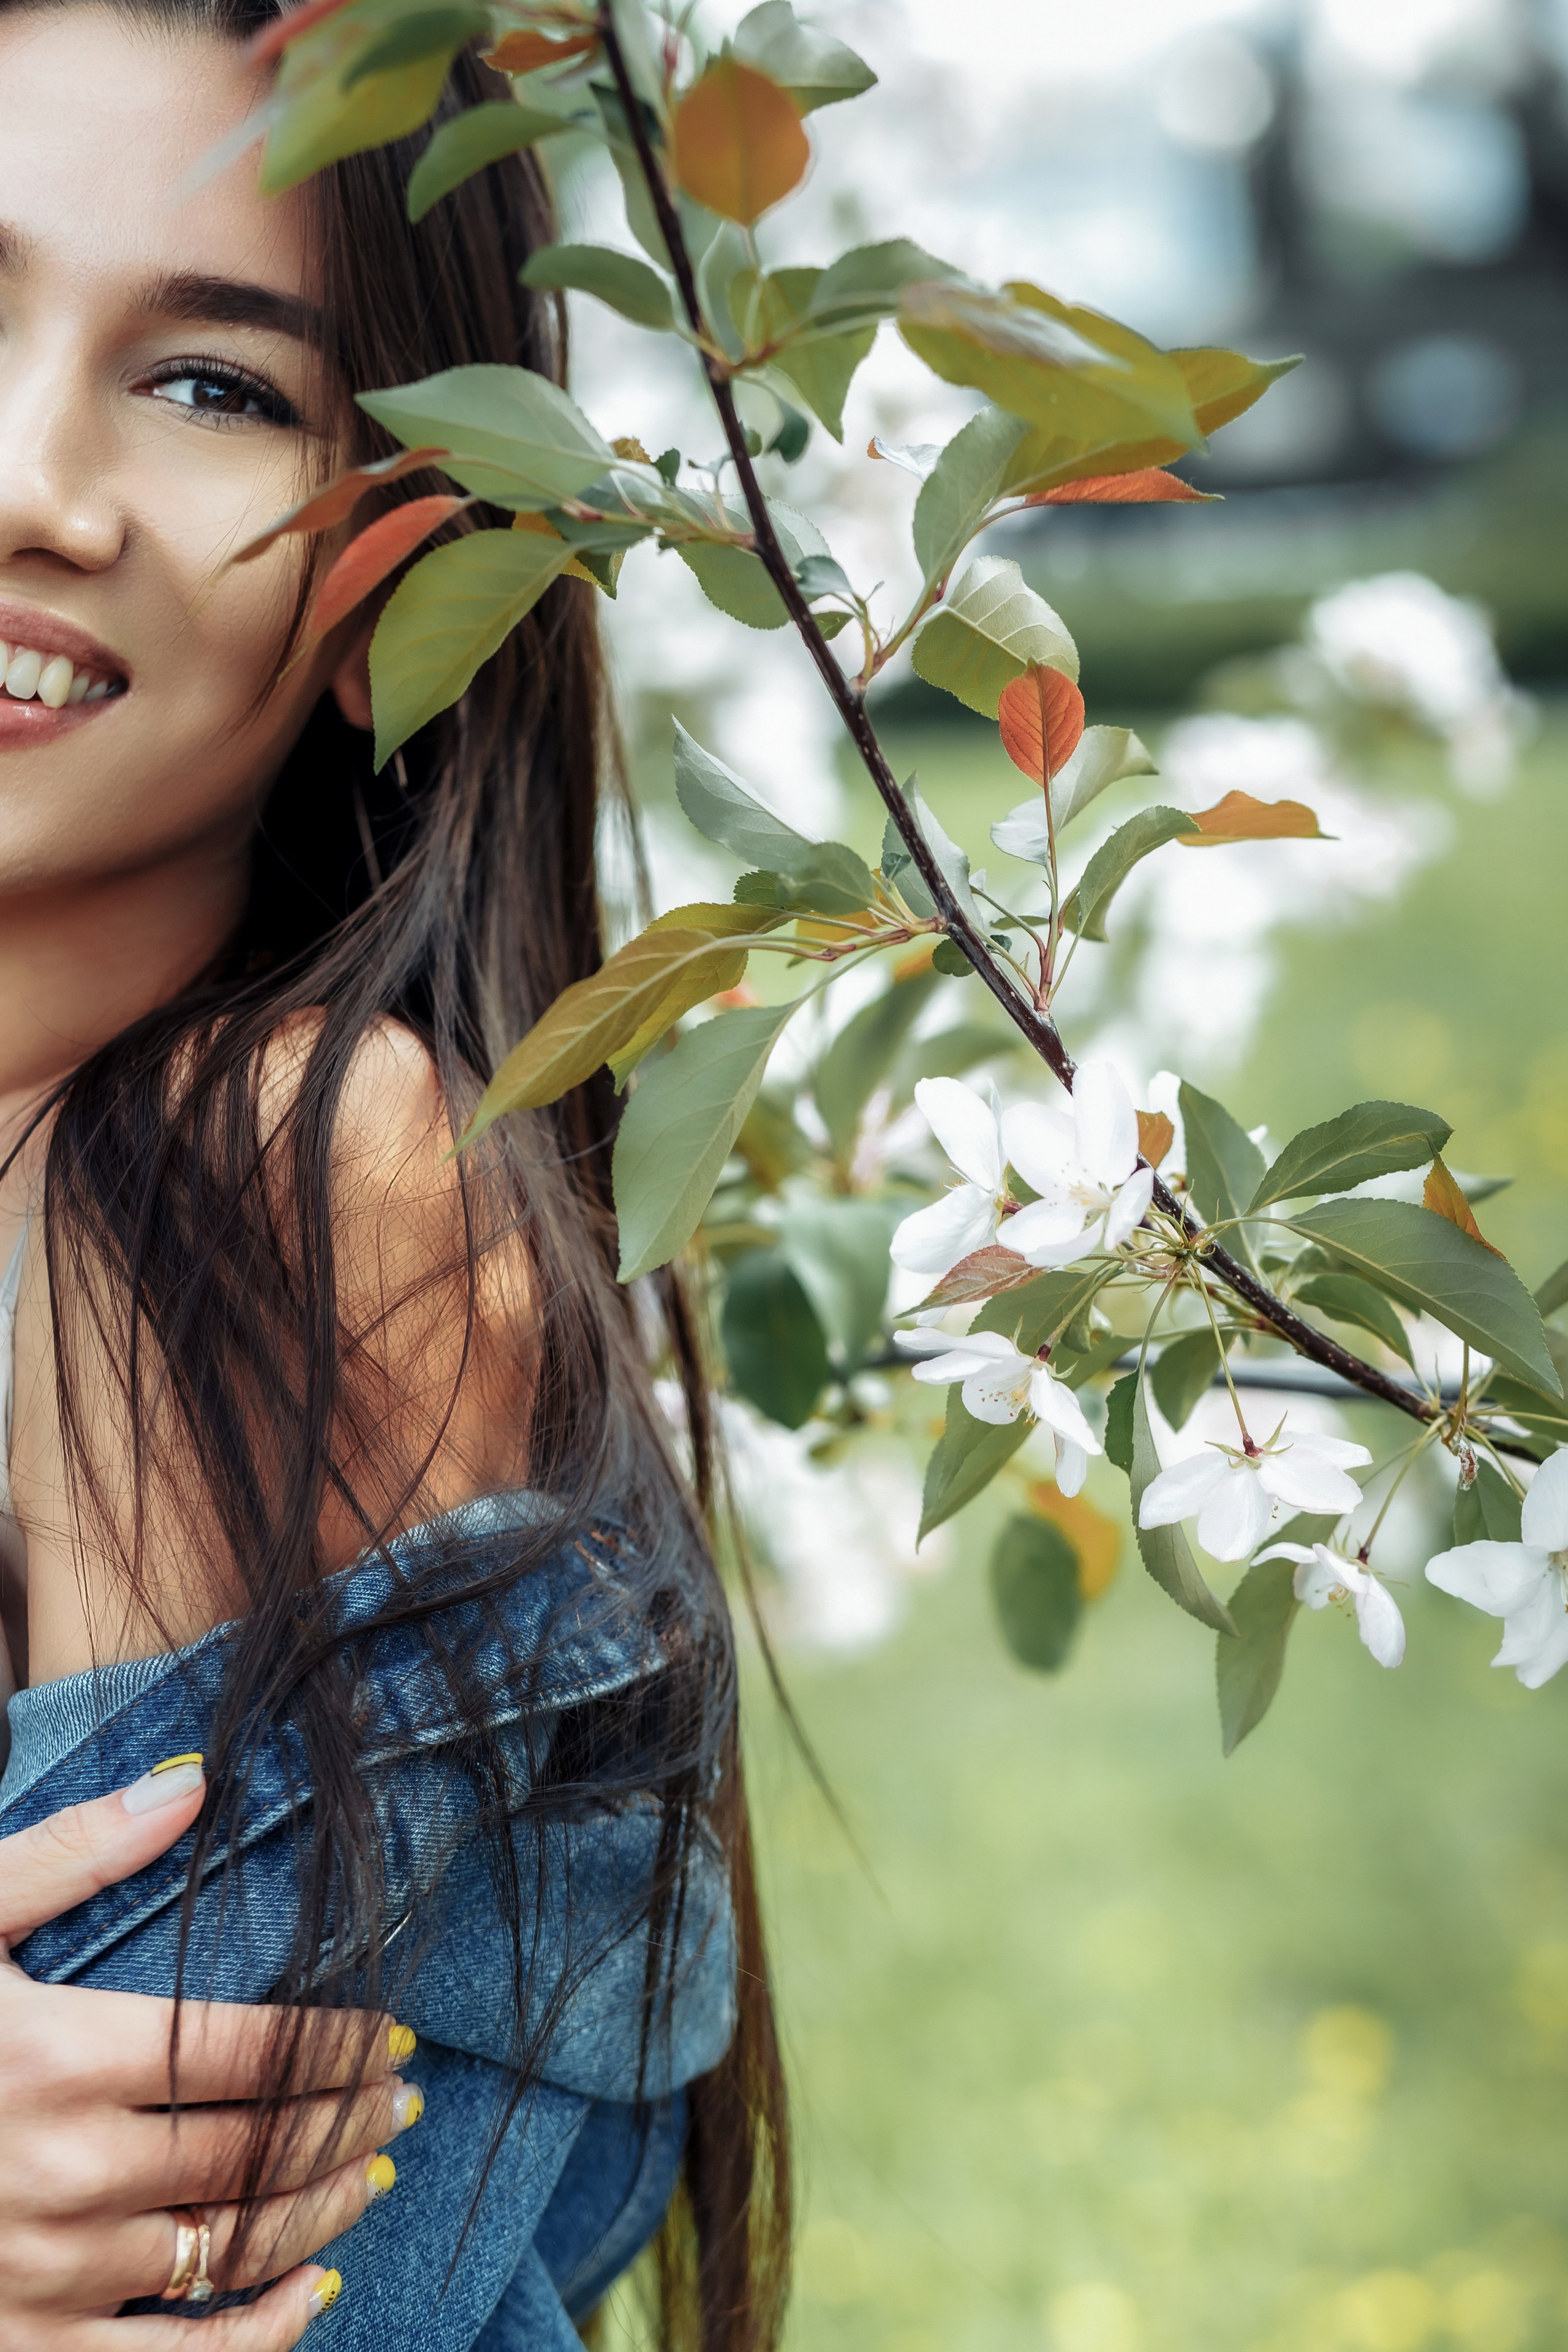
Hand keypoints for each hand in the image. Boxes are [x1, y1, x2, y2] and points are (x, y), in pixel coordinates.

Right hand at [0, 1753, 424, 2343]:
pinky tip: (306, 2296)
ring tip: (373, 2174)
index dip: (337, 2046)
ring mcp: (37, 2276)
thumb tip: (191, 1786)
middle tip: (401, 2102)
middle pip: (252, 2151)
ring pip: (228, 2251)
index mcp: (52, 2058)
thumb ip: (72, 1854)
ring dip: (320, 2215)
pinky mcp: (18, 2350)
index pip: (247, 2051)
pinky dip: (254, 2340)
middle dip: (347, 2124)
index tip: (392, 2038)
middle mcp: (55, 2172)